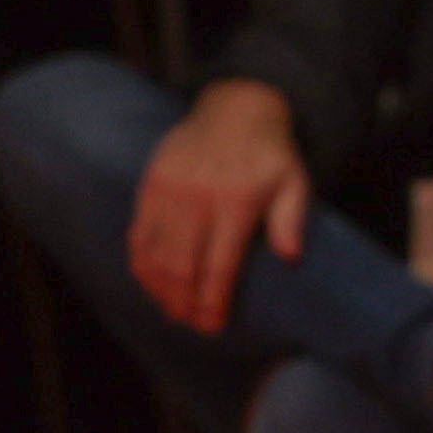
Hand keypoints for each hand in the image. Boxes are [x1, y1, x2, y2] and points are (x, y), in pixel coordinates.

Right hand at [127, 79, 307, 334]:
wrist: (236, 107)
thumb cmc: (270, 154)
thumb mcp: (294, 181)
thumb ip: (292, 219)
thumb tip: (291, 257)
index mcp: (236, 202)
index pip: (219, 264)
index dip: (212, 300)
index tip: (212, 325)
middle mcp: (197, 199)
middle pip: (181, 266)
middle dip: (183, 302)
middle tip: (189, 324)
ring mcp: (169, 192)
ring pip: (155, 255)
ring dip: (160, 289)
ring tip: (171, 310)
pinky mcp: (150, 185)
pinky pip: (138, 234)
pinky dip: (141, 263)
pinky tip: (150, 281)